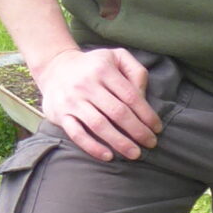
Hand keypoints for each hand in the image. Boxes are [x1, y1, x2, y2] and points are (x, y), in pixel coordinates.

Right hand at [33, 45, 161, 162]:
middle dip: (137, 131)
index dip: (146, 114)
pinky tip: (108, 156)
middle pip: (117, 112)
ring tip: (135, 153)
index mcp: (104, 69)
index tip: (156, 128)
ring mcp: (72, 100)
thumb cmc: (93, 66)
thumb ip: (135, 71)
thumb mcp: (116, 57)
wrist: (55, 68)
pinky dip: (92, 147)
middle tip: (151, 143)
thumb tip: (143, 97)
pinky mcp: (60, 114)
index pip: (130, 96)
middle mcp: (87, 85)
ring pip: (99, 125)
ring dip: (120, 142)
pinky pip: (77, 134)